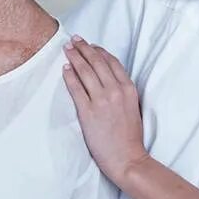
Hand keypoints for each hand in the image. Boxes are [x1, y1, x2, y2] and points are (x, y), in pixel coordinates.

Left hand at [62, 35, 150, 183]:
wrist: (127, 158)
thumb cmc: (130, 137)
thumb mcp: (132, 107)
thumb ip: (122, 92)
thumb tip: (108, 80)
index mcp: (128, 88)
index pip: (112, 62)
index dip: (99, 51)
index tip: (90, 45)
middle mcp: (115, 90)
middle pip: (97, 62)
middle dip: (84, 48)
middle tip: (74, 40)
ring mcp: (101, 100)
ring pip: (85, 71)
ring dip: (75, 57)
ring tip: (67, 49)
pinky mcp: (88, 111)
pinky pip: (76, 88)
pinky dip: (70, 76)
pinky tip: (65, 69)